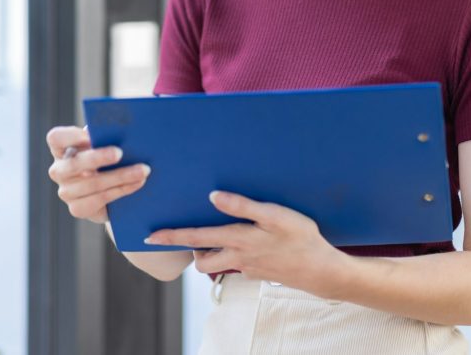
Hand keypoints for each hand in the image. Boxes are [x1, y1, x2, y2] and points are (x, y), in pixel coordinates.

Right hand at [46, 125, 150, 223]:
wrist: (110, 192)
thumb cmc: (107, 160)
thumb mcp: (105, 145)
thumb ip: (106, 137)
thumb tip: (120, 130)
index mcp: (62, 149)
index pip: (56, 138)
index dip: (71, 136)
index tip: (92, 135)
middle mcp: (59, 170)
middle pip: (74, 163)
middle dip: (98, 157)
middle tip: (120, 153)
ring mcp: (66, 191)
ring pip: (92, 183)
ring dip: (121, 176)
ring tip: (142, 170)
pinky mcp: (77, 208)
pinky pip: (101, 199)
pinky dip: (122, 190)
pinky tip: (137, 183)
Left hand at [144, 191, 344, 295]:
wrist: (321, 270)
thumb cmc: (300, 238)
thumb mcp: (274, 215)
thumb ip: (243, 206)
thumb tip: (214, 196)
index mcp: (238, 239)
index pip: (196, 238)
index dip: (172, 236)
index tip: (150, 237)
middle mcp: (237, 257)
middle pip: (201, 258)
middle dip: (189, 248)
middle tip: (185, 233)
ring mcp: (247, 268)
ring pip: (218, 263)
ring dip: (212, 251)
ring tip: (218, 233)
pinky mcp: (259, 273)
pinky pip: (237, 264)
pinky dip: (234, 254)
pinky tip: (248, 241)